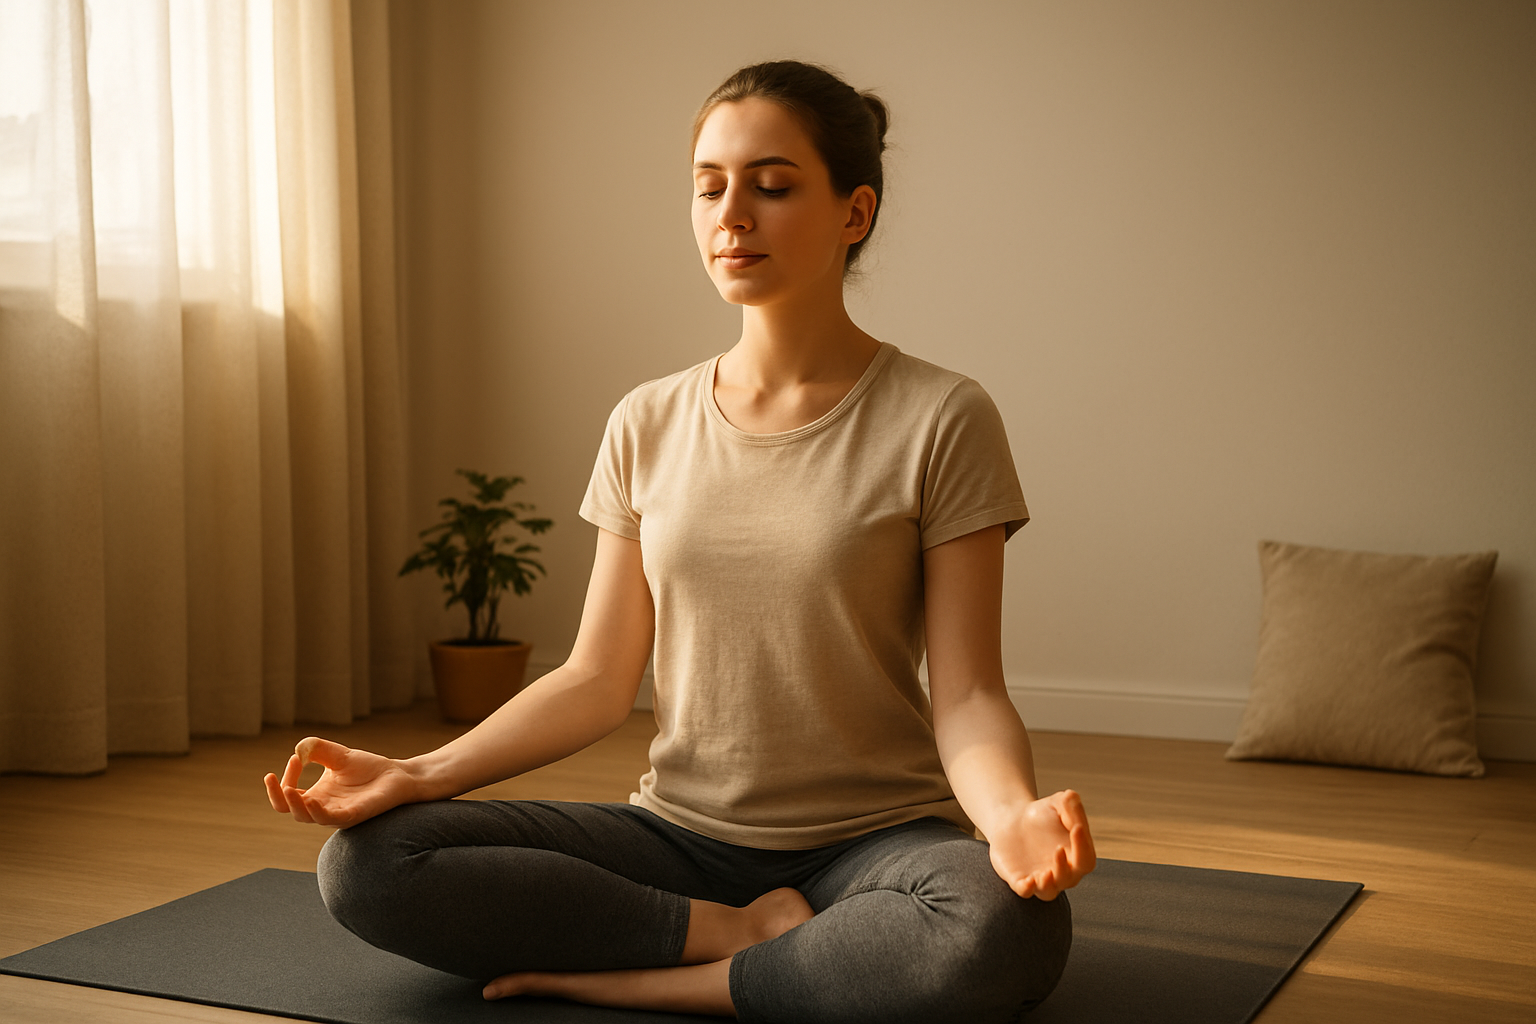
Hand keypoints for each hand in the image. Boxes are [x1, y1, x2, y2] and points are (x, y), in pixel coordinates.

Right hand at [262, 737, 418, 827]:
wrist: (397, 776)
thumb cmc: (368, 769)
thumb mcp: (338, 755)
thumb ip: (317, 749)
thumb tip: (299, 750)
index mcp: (316, 796)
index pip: (287, 794)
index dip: (285, 778)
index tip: (295, 758)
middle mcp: (322, 808)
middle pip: (289, 810)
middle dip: (277, 796)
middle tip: (275, 779)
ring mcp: (337, 813)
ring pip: (307, 817)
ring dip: (295, 805)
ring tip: (287, 790)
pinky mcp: (354, 814)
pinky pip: (331, 819)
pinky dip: (319, 812)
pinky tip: (311, 800)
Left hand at [986, 789, 1095, 900]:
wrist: (1012, 818)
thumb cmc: (1042, 813)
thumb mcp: (1059, 803)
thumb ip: (1072, 806)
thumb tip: (1075, 811)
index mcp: (1076, 857)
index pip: (1086, 859)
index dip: (1083, 846)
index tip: (1076, 828)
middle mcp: (1061, 873)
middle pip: (1070, 878)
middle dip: (1065, 868)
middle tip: (1058, 849)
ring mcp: (1040, 878)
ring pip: (1049, 892)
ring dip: (1049, 885)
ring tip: (1045, 873)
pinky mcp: (1019, 880)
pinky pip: (1025, 892)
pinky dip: (1027, 889)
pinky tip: (1027, 882)